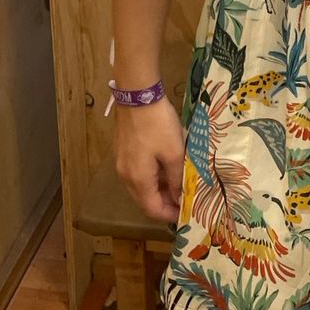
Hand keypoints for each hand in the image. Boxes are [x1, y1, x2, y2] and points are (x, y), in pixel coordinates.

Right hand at [114, 97, 185, 223]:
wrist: (138, 95)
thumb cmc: (158, 125)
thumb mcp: (174, 153)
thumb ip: (176, 179)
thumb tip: (179, 198)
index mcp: (137, 180)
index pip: (152, 209)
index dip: (169, 214)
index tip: (186, 212)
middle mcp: (125, 176)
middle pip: (144, 200)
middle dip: (164, 203)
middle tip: (185, 198)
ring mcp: (122, 163)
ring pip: (141, 187)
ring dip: (159, 189)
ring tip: (180, 183)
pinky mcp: (123, 152)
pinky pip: (138, 173)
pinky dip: (152, 177)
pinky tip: (167, 168)